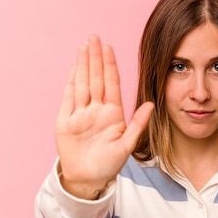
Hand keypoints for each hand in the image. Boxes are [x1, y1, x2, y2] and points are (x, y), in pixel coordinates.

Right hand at [55, 35, 153, 198]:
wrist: (87, 180)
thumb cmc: (108, 165)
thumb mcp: (127, 146)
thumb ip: (137, 124)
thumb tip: (151, 104)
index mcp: (112, 113)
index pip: (111, 83)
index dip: (110, 65)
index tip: (109, 47)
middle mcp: (96, 110)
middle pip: (96, 78)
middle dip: (95, 58)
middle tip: (95, 37)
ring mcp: (80, 114)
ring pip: (82, 84)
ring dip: (83, 65)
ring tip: (84, 46)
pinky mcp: (66, 121)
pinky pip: (69, 97)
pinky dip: (71, 81)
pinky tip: (74, 67)